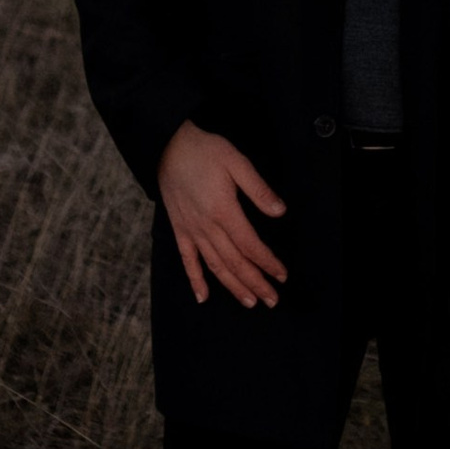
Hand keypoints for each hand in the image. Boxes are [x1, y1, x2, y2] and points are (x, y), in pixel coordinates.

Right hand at [158, 122, 287, 309]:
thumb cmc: (204, 151)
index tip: (281, 275)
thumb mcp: (237, 162)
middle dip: (255, 283)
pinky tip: (203, 297)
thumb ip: (258, 189)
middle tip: (272, 300)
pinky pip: (187, 260)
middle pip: (234, 262)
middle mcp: (206, 226)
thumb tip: (280, 212)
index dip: (267, 262)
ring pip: (214, 266)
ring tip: (249, 302)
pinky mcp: (179, 230)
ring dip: (233, 287)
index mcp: (223, 210)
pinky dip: (195, 280)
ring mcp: (191, 231)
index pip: (250, 245)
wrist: (168, 146)